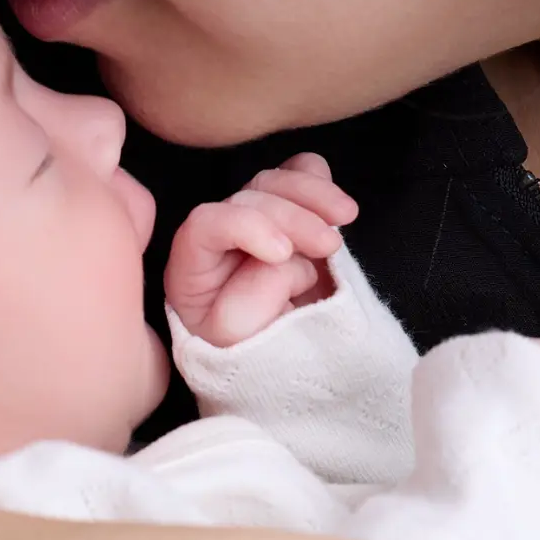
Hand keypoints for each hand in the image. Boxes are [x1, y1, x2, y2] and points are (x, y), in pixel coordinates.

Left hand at [165, 152, 359, 344]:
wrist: (295, 363)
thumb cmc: (256, 355)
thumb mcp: (238, 343)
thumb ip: (246, 303)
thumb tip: (281, 263)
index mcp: (193, 269)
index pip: (206, 223)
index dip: (245, 226)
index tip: (283, 253)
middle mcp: (219, 237)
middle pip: (247, 198)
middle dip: (291, 216)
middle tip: (330, 244)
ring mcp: (255, 220)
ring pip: (273, 182)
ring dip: (313, 192)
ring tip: (346, 216)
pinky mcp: (288, 214)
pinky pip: (297, 176)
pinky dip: (318, 180)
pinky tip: (338, 204)